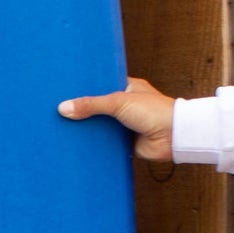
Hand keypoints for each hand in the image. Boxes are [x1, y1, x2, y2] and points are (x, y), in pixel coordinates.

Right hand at [58, 77, 175, 162]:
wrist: (173, 136)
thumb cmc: (154, 111)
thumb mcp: (118, 101)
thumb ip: (91, 105)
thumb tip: (64, 108)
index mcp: (127, 88)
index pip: (101, 86)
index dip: (85, 89)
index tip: (65, 91)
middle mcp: (126, 106)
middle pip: (98, 108)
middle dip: (84, 112)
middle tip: (59, 112)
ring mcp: (125, 125)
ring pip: (101, 127)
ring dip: (88, 130)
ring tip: (63, 130)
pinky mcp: (125, 143)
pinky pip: (106, 145)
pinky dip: (96, 146)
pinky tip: (78, 147)